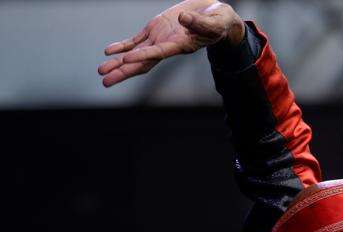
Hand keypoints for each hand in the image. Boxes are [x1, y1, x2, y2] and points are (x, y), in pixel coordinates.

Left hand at [98, 0, 244, 86]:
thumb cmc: (218, 22)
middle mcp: (167, 47)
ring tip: (102, 72)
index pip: (159, 53)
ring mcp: (159, 39)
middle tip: (106, 81)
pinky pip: (135, 41)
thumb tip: (183, 18)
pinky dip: (122, 46)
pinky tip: (109, 52)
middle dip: (123, 71)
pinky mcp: (155, 30)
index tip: (127, 60)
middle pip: (142, 62)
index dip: (143, 56)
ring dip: (118, 63)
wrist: (215, 17)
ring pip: (135, 53)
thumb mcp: (213, 22)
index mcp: (181, 46)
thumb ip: (198, 22)